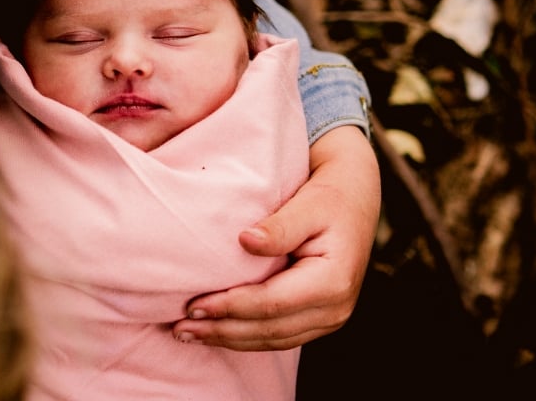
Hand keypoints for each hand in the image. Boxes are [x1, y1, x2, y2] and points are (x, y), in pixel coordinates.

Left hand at [171, 125, 379, 350]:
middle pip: (269, 329)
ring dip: (228, 339)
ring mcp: (329, 318)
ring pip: (272, 339)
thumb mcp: (308, 204)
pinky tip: (216, 331)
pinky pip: (278, 336)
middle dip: (222, 331)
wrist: (355, 197)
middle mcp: (335, 308)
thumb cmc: (330, 196)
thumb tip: (246, 241)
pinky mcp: (317, 318)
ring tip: (189, 333)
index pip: (272, 303)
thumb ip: (280, 226)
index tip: (194, 304)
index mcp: (333, 281)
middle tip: (180, 327)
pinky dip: (245, 336)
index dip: (231, 307)